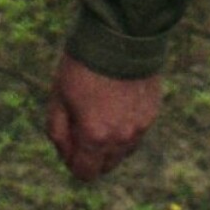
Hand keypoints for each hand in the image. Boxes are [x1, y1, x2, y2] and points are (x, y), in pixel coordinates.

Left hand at [44, 52, 160, 182]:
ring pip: (122, 152)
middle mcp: (121, 139)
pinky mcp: (151, 114)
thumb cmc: (83, 66)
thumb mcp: (57, 97)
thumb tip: (66, 153)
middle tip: (81, 122)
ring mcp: (140, 127)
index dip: (72, 161)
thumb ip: (57, 132)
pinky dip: (125, 127)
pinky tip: (116, 102)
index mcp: (95, 137)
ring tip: (100, 110)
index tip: (68, 140)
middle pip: (105, 167)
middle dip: (91, 154)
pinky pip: (136, 134)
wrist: (120, 36)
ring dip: (110, 143)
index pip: (85, 174)